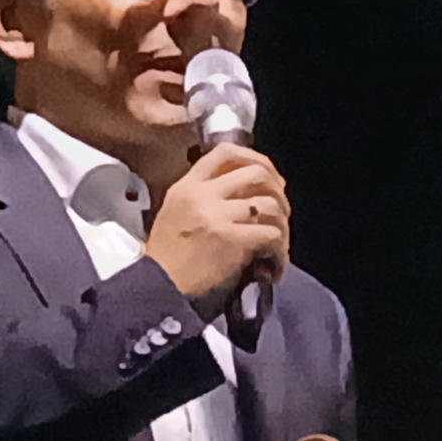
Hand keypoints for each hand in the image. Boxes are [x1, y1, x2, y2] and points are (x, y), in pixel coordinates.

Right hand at [141, 143, 288, 310]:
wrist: (159, 287)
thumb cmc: (167, 258)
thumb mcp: (175, 213)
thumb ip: (203, 198)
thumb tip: (244, 195)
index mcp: (187, 186)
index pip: (225, 153)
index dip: (255, 159)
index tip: (270, 177)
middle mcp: (202, 195)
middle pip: (257, 173)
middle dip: (279, 192)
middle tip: (282, 213)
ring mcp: (217, 215)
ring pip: (270, 206)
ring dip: (282, 227)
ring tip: (278, 247)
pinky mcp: (231, 240)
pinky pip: (271, 235)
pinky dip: (280, 251)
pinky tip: (273, 267)